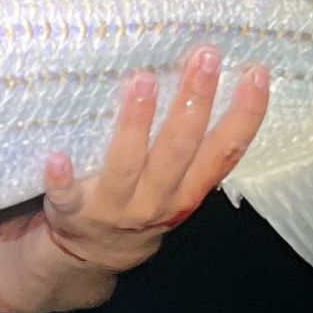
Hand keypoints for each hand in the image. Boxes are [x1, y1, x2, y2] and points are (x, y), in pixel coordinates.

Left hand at [0, 48, 268, 312]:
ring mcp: (114, 208)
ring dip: (135, 124)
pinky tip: (57, 156)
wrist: (95, 255)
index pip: (224, 152)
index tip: (255, 72)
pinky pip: (66, 195)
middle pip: (179, 149)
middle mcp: (157, 200)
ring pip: (128, 165)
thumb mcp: (179, 186)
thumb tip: (210, 77)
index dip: (244, 115)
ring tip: (142, 80)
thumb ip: (192, 147)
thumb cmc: (142, 202)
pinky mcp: (72, 212)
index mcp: (188, 190)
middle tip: (204, 57)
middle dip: (193, 102)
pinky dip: (62, 178)